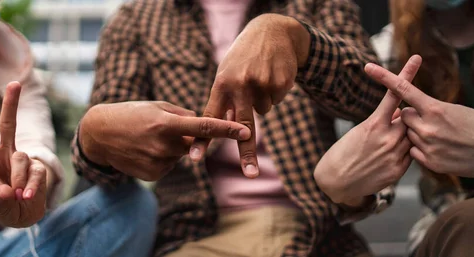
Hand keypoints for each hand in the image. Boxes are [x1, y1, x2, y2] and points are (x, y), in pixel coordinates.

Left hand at [0, 82, 46, 227]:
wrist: (25, 216)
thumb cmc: (5, 206)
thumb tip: (10, 190)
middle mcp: (7, 153)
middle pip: (9, 125)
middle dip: (11, 103)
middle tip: (14, 83)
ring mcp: (24, 160)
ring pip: (21, 159)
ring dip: (19, 180)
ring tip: (19, 197)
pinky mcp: (39, 169)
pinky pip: (36, 174)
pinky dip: (32, 188)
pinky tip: (27, 197)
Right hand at [79, 101, 250, 180]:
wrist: (100, 135)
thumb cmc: (131, 114)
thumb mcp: (157, 106)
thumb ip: (184, 115)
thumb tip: (204, 124)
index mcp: (166, 123)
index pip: (205, 127)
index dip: (228, 130)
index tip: (246, 132)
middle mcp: (164, 145)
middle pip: (193, 143)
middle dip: (186, 136)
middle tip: (161, 128)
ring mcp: (159, 162)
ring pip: (181, 155)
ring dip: (172, 147)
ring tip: (148, 139)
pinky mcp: (154, 175)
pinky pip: (170, 165)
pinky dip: (163, 158)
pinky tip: (144, 151)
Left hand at [190, 14, 310, 177]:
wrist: (272, 32)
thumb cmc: (244, 57)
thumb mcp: (227, 73)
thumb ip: (223, 101)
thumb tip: (223, 132)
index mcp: (221, 85)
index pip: (209, 118)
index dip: (202, 140)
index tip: (194, 158)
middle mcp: (240, 86)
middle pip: (243, 127)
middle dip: (246, 153)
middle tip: (250, 175)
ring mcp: (261, 85)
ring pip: (263, 112)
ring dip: (261, 101)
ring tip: (259, 77)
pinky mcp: (280, 83)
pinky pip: (275, 102)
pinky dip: (274, 93)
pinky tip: (271, 75)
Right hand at [313, 55, 421, 205]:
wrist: (337, 182)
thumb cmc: (344, 153)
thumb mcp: (359, 131)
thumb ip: (382, 121)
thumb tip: (399, 112)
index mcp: (374, 124)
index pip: (395, 95)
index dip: (406, 75)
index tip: (417, 58)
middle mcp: (387, 137)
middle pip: (407, 118)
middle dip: (401, 120)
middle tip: (388, 129)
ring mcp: (395, 154)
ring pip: (411, 136)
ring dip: (402, 137)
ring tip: (383, 147)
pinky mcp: (399, 170)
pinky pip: (410, 154)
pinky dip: (402, 152)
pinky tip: (386, 159)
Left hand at [365, 56, 473, 177]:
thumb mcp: (457, 111)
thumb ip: (431, 111)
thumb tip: (414, 112)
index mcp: (435, 109)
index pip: (403, 90)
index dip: (384, 77)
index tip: (368, 67)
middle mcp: (428, 128)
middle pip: (404, 116)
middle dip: (413, 117)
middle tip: (434, 121)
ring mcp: (428, 146)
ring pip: (409, 135)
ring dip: (419, 134)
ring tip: (444, 137)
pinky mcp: (431, 163)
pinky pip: (414, 153)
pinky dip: (423, 150)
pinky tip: (441, 149)